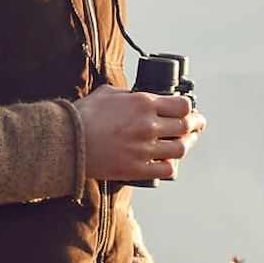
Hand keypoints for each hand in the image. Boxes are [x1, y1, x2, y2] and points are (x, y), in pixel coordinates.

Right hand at [76, 86, 198, 181]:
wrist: (66, 143)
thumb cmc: (84, 116)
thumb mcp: (108, 93)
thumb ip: (129, 94)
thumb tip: (138, 96)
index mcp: (143, 103)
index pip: (182, 106)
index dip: (189, 109)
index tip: (190, 111)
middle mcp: (148, 125)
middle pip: (185, 126)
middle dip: (195, 126)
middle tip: (197, 126)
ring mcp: (144, 149)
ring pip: (180, 149)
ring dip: (185, 145)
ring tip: (186, 143)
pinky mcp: (137, 169)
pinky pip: (166, 170)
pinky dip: (171, 165)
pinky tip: (169, 161)